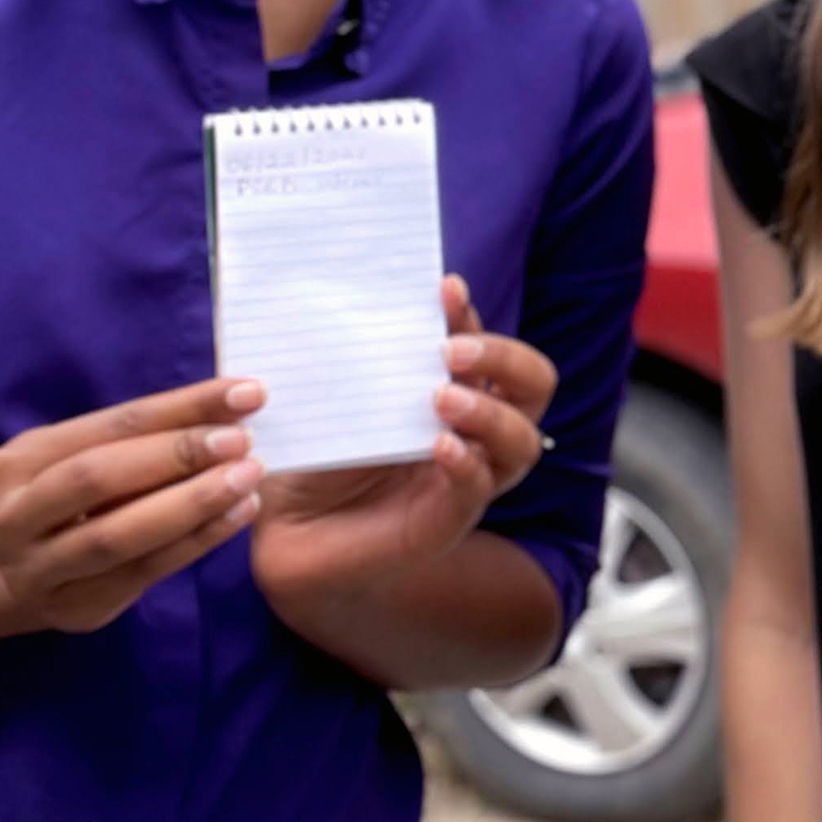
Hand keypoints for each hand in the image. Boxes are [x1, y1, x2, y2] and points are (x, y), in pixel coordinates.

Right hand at [0, 376, 266, 633]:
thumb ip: (147, 433)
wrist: (21, 575)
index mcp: (17, 463)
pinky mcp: (70, 610)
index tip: (245, 394)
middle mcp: (10, 519)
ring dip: (191, 504)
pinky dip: (194, 542)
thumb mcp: (88, 456)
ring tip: (247, 478)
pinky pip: (140, 574)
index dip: (182, 407)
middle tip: (241, 442)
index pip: (110, 425)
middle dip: (177, 456)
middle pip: (97, 478)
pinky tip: (235, 517)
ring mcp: (34, 572)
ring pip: (115, 536)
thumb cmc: (71, 497)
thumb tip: (233, 403)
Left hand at [250, 275, 555, 608]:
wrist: (288, 531)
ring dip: (490, 413)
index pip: (486, 344)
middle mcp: (474, 432)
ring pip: (522, 441)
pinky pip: (478, 490)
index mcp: (457, 391)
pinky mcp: (446, 521)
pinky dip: (466, 464)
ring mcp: (467, 477)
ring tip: (442, 399)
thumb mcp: (341, 398)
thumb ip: (359, 358)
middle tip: (452, 351)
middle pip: (533, 385)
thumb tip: (353, 301)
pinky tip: (440, 446)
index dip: (470, 316)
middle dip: (504, 357)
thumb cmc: (318, 457)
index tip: (444, 290)